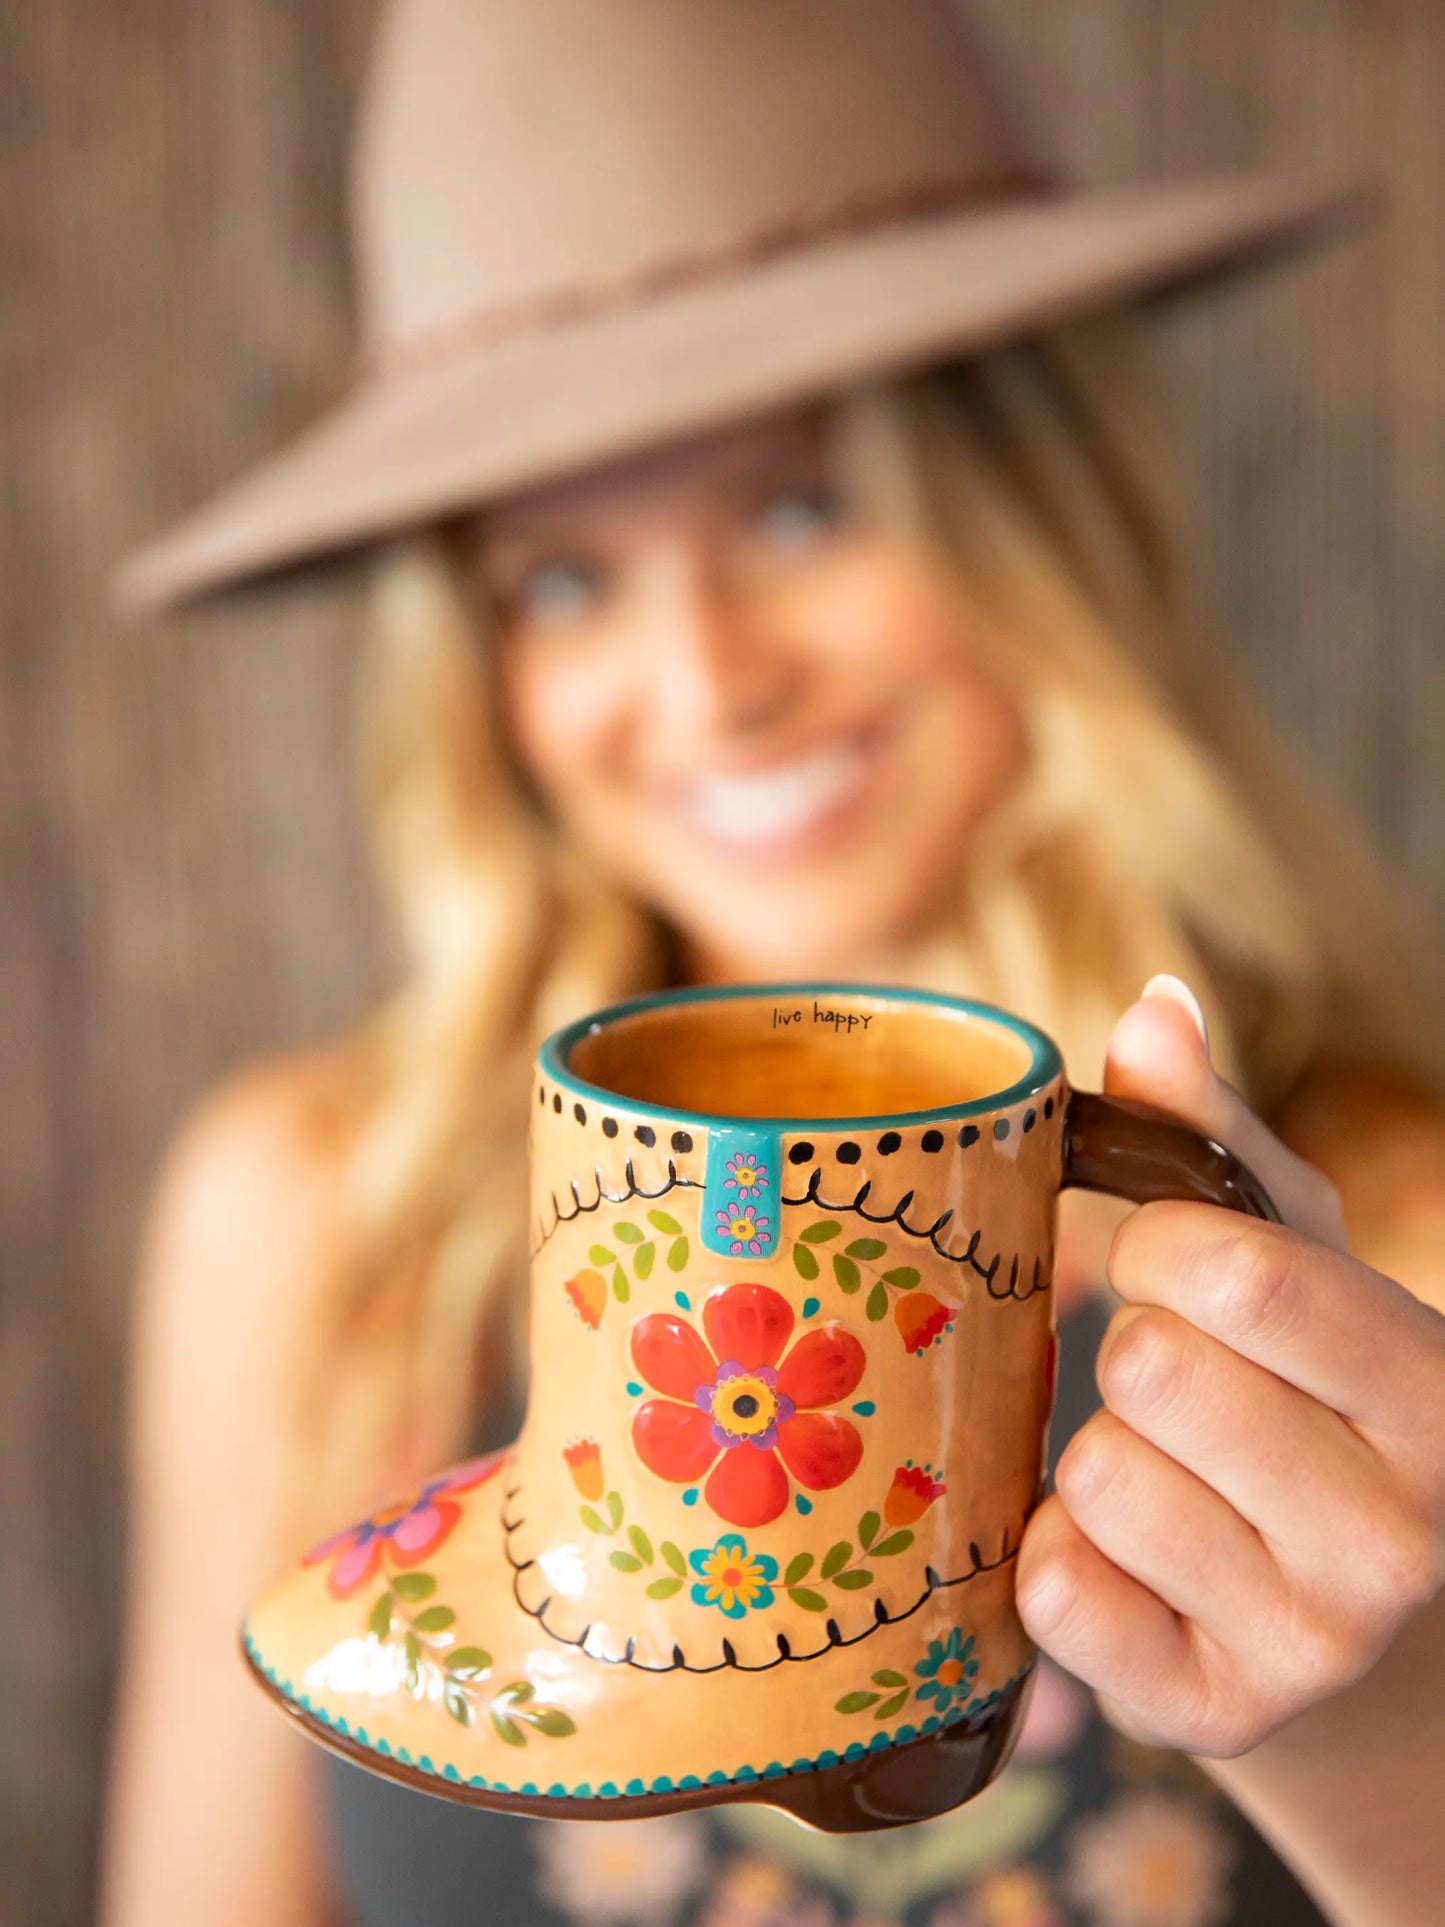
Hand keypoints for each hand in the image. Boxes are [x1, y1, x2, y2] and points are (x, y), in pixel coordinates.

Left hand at [1016, 978, 1444, 1756]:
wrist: (1369, 1645)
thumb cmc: (1323, 1414)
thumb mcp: (1312, 1272)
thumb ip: (1223, 1140)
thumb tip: (1153, 1004)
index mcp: (1437, 1395)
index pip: (1241, 1273)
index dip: (1160, 1246)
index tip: (1165, 1263)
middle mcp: (1398, 1535)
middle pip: (1151, 1370)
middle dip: (1135, 1355)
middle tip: (1183, 1393)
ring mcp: (1312, 1643)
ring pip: (1093, 1476)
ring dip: (1098, 1461)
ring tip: (1173, 1485)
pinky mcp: (1212, 1716)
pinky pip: (1056, 1593)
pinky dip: (1063, 1563)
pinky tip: (1133, 1569)